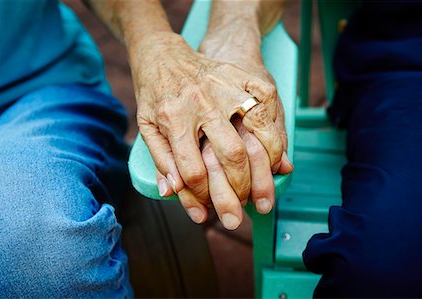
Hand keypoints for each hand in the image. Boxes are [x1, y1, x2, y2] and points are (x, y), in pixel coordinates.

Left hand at [132, 33, 283, 222]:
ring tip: (266, 186)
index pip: (192, 169)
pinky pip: (268, 107)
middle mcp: (201, 102)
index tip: (205, 208)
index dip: (200, 196)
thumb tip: (172, 193)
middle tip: (243, 207)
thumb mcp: (146, 128)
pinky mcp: (240, 78)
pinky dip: (275, 134)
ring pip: (256, 131)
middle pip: (230, 154)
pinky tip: (273, 154)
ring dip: (265, 164)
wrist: (162, 53)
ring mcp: (224, 88)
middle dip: (240, 188)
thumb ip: (160, 161)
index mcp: (173, 118)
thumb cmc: (153, 95)